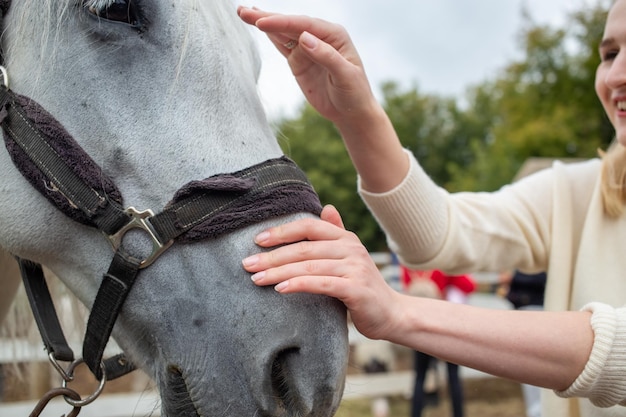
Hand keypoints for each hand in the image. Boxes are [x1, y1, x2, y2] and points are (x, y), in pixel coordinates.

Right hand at [237, 6, 378, 126]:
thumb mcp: (345, 75)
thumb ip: (326, 56)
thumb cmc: (354, 93)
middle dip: (267, 17)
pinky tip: (258, 26)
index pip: (303, 25)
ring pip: (283, 33)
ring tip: (244, 13)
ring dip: (264, 23)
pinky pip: (282, 46)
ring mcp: (307, 49)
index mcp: (333, 35)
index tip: (261, 22)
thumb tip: (304, 38)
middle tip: (243, 11)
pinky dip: (270, 36)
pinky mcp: (299, 62)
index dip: (282, 23)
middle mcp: (319, 37)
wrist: (351, 112)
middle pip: (290, 24)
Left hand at [242, 205, 401, 339]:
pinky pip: (321, 284)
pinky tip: (280, 288)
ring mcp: (355, 268)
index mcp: (346, 238)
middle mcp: (351, 248)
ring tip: (256, 278)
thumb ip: (336, 233)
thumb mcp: (349, 257)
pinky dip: (298, 284)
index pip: (309, 226)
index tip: (257, 240)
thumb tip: (326, 207)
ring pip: (309, 266)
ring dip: (279, 272)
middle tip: (247, 264)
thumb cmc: (362, 287)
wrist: (391, 314)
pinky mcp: (356, 289)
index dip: (282, 231)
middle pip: (304, 248)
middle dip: (272, 256)